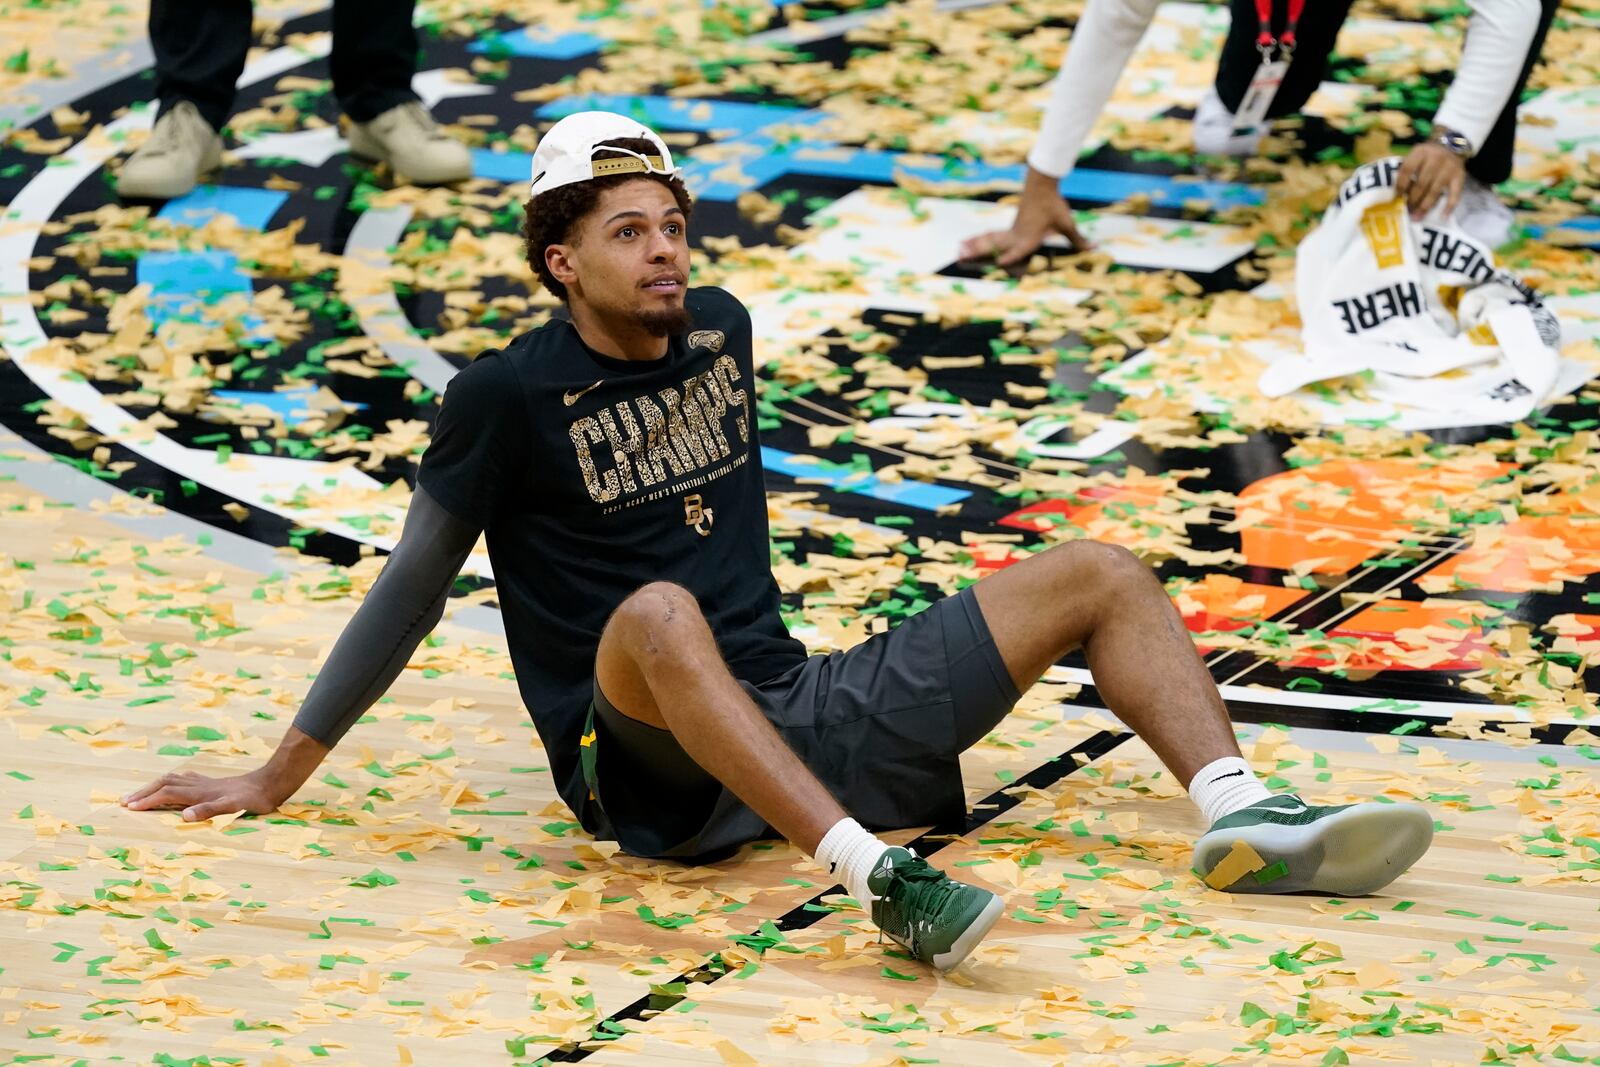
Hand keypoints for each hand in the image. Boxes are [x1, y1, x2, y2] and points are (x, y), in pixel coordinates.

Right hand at [122, 766, 288, 821]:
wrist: (271, 783)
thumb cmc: (254, 799)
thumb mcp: (234, 807)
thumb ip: (209, 810)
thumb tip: (183, 816)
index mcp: (200, 793)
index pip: (166, 794)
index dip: (148, 801)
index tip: (128, 808)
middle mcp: (199, 785)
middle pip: (164, 784)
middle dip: (143, 792)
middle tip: (123, 802)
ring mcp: (205, 782)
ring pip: (172, 779)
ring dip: (153, 786)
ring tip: (138, 794)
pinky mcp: (211, 783)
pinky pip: (183, 780)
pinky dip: (169, 782)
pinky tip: (171, 785)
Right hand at [959, 164, 1090, 266]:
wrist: (1041, 184)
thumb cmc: (1053, 205)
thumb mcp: (1066, 223)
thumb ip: (1078, 239)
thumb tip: (1095, 248)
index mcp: (1029, 237)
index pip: (1019, 249)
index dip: (1010, 257)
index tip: (1001, 263)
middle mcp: (1016, 235)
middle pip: (994, 244)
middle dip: (978, 251)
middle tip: (961, 255)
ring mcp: (1011, 231)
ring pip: (989, 240)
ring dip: (974, 245)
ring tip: (958, 249)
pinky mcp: (1010, 228)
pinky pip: (992, 236)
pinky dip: (979, 240)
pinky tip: (968, 243)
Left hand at [1395, 142, 1466, 220]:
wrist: (1452, 146)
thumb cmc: (1427, 156)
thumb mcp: (1416, 155)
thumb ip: (1406, 169)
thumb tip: (1394, 192)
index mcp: (1421, 152)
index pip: (1407, 170)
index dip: (1400, 185)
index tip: (1396, 198)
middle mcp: (1436, 159)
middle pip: (1421, 183)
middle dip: (1412, 199)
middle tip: (1406, 210)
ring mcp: (1449, 168)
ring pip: (1435, 191)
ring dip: (1424, 206)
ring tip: (1416, 217)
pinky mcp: (1460, 176)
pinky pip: (1455, 194)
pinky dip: (1449, 206)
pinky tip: (1442, 216)